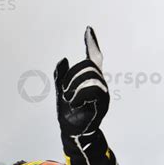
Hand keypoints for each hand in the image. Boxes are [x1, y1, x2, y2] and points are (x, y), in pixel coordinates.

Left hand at [54, 27, 108, 145]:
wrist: (72, 134)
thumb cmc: (68, 116)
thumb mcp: (60, 93)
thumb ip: (60, 77)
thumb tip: (64, 59)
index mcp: (90, 80)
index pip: (93, 58)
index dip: (91, 44)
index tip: (88, 30)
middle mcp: (99, 84)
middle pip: (87, 65)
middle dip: (72, 76)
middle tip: (66, 93)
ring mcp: (103, 93)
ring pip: (90, 75)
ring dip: (74, 86)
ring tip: (70, 100)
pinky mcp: (103, 103)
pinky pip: (93, 89)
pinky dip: (80, 94)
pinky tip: (75, 103)